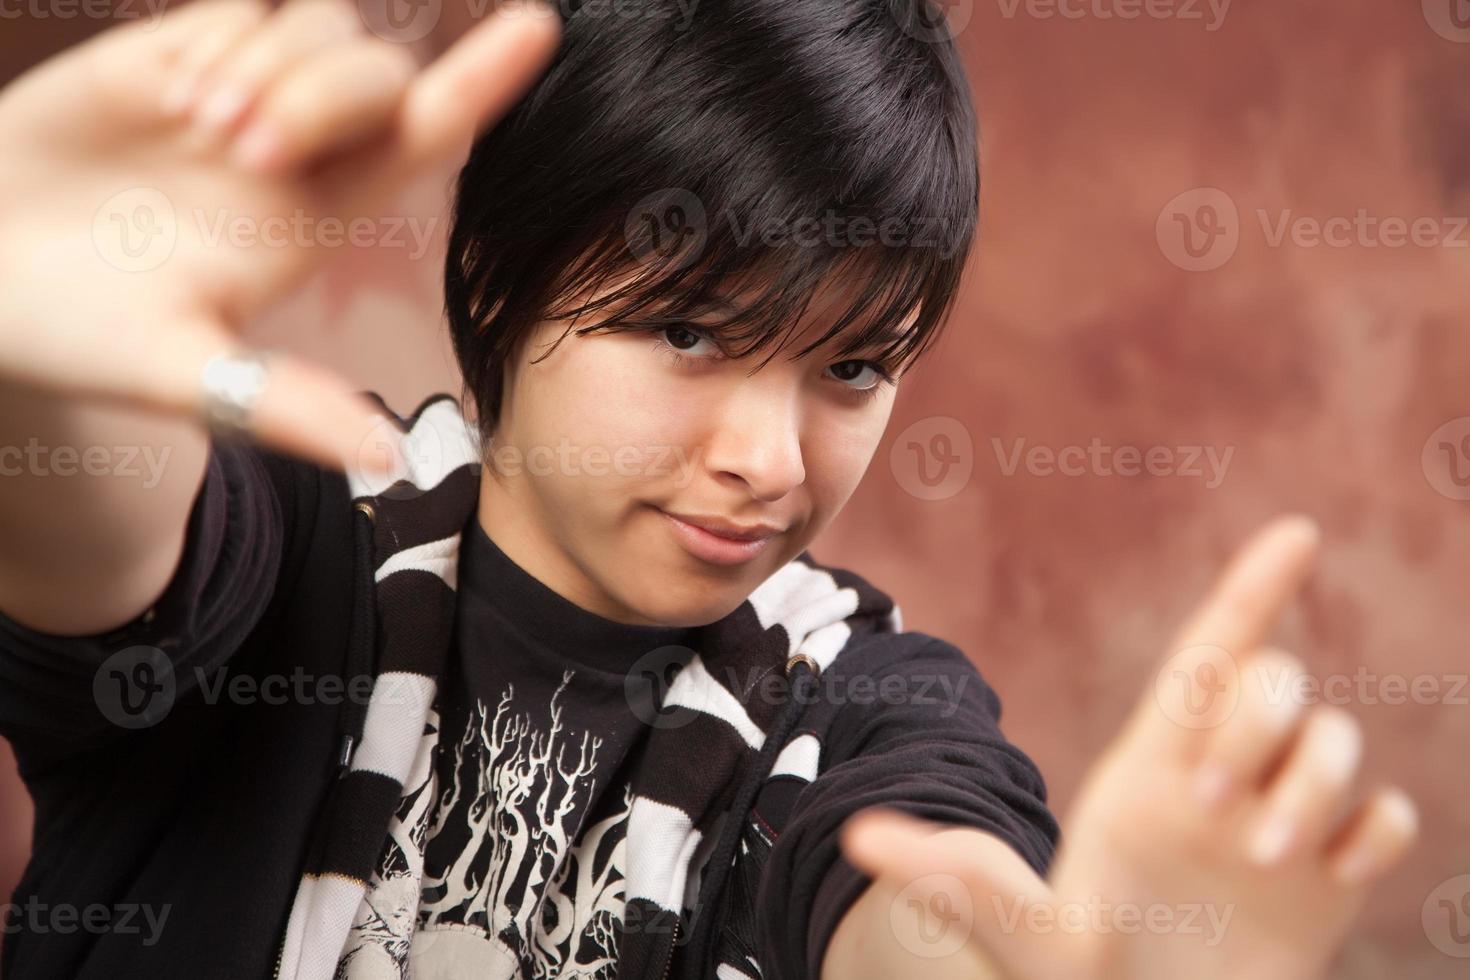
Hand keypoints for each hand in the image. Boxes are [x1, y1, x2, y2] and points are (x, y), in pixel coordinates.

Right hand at [0, 0, 559, 469]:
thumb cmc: (88, 335)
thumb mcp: (182, 375)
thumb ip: (281, 406)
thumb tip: (385, 462)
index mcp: (320, 220)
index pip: (427, 139)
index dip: (483, 83)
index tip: (541, 31)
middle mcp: (299, 152)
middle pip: (375, 78)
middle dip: (323, 97)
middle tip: (241, 151)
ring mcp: (241, 96)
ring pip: (320, 27)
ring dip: (275, 68)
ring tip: (205, 132)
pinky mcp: (174, 55)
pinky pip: (242, 8)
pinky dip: (228, 41)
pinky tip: (181, 97)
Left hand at [840, 516, 1418, 979]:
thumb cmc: (1068, 974)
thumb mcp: (1011, 925)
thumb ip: (947, 872)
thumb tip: (855, 837)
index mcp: (1150, 762)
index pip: (1209, 651)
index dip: (1253, 589)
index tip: (1297, 532)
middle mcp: (1220, 776)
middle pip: (1275, 683)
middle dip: (1256, 723)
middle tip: (1212, 807)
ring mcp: (1278, 823)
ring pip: (1337, 742)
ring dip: (1314, 784)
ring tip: (1267, 857)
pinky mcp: (1328, 879)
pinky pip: (1386, 818)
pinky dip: (1375, 832)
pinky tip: (1333, 870)